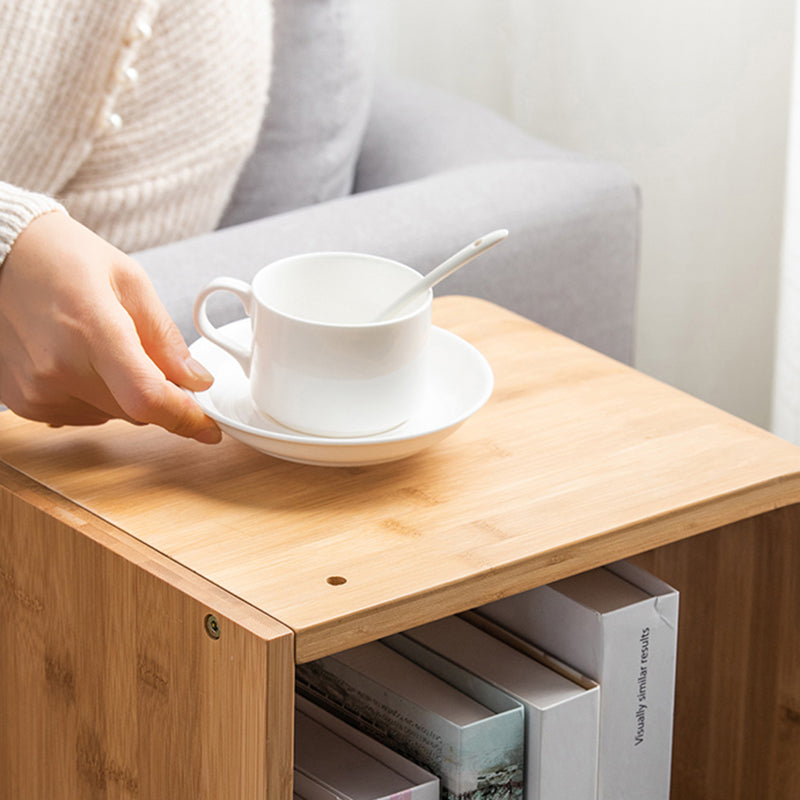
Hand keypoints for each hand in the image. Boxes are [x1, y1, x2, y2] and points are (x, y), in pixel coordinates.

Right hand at [0, 212, 220, 442]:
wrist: (1, 255)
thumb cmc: (66, 259)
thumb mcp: (130, 282)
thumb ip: (166, 339)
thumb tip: (197, 381)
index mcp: (92, 330)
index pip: (147, 397)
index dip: (185, 418)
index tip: (209, 428)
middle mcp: (59, 368)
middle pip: (136, 411)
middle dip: (159, 395)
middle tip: (155, 360)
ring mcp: (37, 389)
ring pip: (112, 416)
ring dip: (126, 395)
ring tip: (106, 347)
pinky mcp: (24, 402)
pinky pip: (84, 416)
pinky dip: (97, 397)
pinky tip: (83, 360)